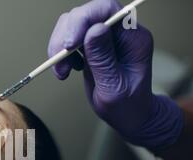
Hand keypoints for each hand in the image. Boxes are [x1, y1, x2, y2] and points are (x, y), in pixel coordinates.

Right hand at [47, 0, 182, 149]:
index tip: (69, 44)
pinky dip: (60, 53)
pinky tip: (66, 69)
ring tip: (61, 71)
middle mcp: (119, 32)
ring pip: (72, 24)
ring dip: (59, 46)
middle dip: (66, 36)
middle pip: (85, 14)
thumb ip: (103, 59)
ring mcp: (104, 37)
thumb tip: (94, 29)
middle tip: (59, 62)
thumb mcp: (114, 87)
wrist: (128, 116)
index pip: (107, 10)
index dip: (83, 20)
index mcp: (132, 38)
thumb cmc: (127, 105)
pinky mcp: (91, 45)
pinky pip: (68, 37)